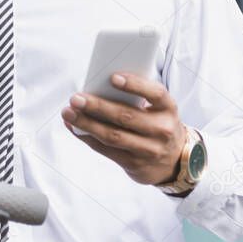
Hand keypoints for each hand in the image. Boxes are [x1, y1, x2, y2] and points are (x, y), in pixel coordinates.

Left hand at [60, 72, 187, 185]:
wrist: (174, 161)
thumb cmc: (157, 124)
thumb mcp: (158, 109)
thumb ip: (137, 98)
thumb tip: (98, 87)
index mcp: (168, 109)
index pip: (155, 93)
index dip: (135, 85)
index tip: (113, 77)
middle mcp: (162, 130)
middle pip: (126, 116)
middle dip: (97, 106)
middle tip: (76, 98)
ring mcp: (149, 150)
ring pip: (113, 136)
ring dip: (87, 124)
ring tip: (68, 113)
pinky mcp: (135, 164)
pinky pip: (106, 150)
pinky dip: (87, 138)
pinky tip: (74, 128)